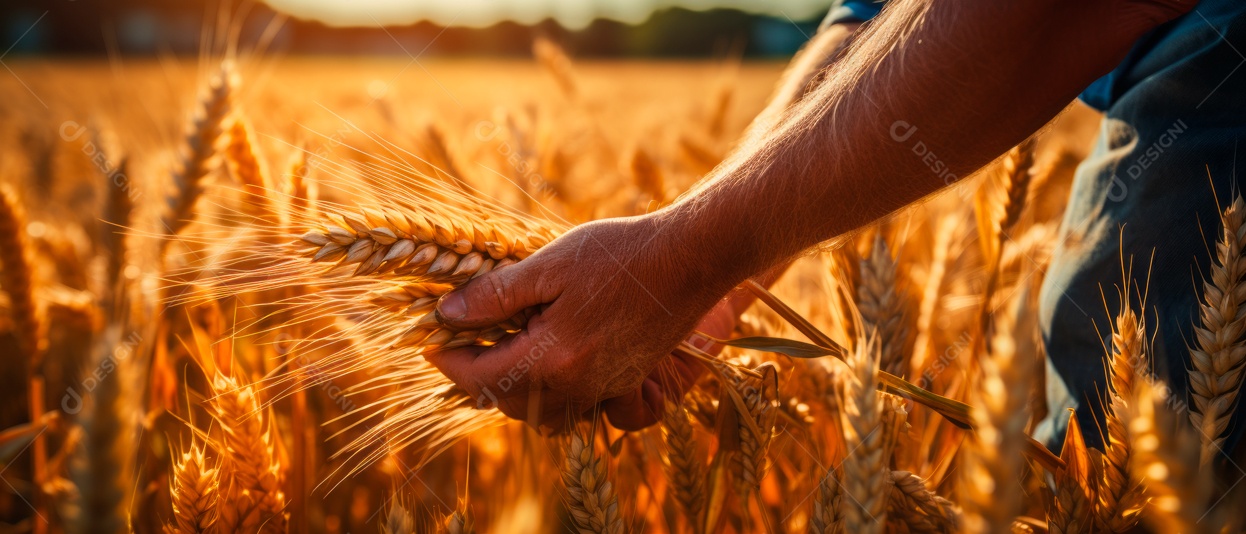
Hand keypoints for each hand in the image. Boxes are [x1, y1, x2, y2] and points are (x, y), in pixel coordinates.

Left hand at [425, 215, 740, 430]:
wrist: (691, 258)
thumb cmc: (620, 254)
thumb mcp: (549, 265)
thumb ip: (496, 295)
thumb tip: (447, 314)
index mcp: (554, 358)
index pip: (483, 377)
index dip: (449, 361)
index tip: (431, 341)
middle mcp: (579, 385)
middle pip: (509, 404)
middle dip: (477, 381)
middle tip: (459, 347)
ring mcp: (605, 387)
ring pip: (541, 413)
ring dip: (511, 392)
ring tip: (497, 354)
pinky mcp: (624, 380)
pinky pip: (573, 405)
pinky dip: (547, 392)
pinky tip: (542, 357)